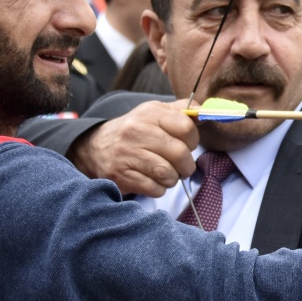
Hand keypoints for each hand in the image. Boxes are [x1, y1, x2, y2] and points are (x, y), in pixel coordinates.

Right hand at [68, 99, 198, 197]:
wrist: (96, 147)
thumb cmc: (135, 131)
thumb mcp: (154, 113)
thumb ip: (181, 111)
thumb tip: (205, 115)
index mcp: (150, 113)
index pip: (186, 127)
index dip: (193, 140)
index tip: (187, 145)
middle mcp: (137, 131)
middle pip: (180, 154)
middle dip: (187, 165)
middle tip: (182, 166)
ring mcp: (127, 154)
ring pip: (168, 174)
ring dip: (172, 178)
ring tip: (166, 173)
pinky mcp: (121, 175)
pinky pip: (154, 188)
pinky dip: (159, 188)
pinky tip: (152, 180)